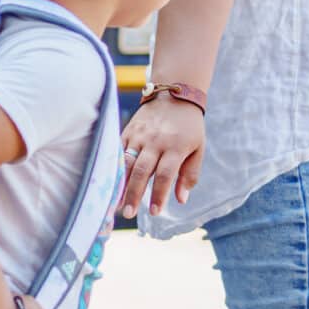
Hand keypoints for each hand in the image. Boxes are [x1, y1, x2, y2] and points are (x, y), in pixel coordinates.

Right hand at [120, 93, 205, 218]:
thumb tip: (181, 199)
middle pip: (141, 171)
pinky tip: (109, 183)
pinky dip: (114, 168)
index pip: (165, 175)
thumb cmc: (189, 127)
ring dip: (120, 183)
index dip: (158, 194)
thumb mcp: (198, 149)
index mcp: (176, 146)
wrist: (174, 96)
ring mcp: (139, 135)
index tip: (154, 211)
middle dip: (134, 193)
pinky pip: (118, 151)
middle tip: (128, 213)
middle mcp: (156, 141)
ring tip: (115, 202)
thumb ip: (190, 174)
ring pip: (126, 162)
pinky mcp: (128, 131)